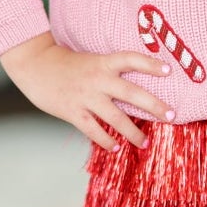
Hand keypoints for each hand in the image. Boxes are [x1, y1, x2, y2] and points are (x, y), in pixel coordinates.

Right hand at [0, 32, 171, 150]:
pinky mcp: (73, 111)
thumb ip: (109, 74)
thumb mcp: (91, 61)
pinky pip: (94, 130)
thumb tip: (133, 92)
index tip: (168, 71)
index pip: (131, 59)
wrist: (34, 65)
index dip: (150, 64)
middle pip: (132, 93)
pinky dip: (106, 140)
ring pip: (116, 118)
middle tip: (172, 116)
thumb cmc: (66, 64)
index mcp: (103, 63)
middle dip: (154, 106)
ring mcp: (86, 96)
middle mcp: (98, 79)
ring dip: (133, 132)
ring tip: (144, 143)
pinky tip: (115, 147)